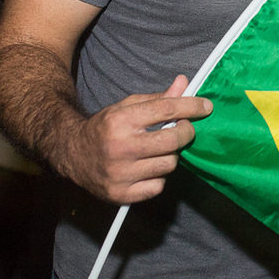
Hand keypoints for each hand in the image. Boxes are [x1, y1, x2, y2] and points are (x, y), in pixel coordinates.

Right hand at [62, 75, 211, 203]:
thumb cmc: (105, 128)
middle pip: (173, 141)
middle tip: (185, 129)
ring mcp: (121, 173)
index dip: (191, 106)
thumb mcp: (127, 107)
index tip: (206, 106)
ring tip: (159, 150)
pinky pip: (158, 186)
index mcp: (121, 120)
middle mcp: (121, 147)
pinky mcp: (121, 194)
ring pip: (169, 164)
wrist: (73, 155)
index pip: (166, 110)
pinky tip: (148, 168)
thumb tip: (184, 84)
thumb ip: (157, 99)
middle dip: (187, 132)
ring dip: (171, 155)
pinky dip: (159, 176)